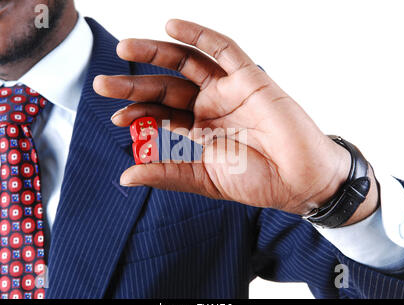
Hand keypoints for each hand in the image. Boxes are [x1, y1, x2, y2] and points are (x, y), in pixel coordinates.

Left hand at [93, 19, 374, 217]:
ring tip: (125, 49)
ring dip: (156, 53)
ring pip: (187, 63)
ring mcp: (229, 90)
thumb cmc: (257, 181)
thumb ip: (167, 174)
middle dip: (134, 84)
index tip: (117, 118)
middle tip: (102, 84)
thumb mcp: (204, 179)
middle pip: (167, 87)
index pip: (162, 113)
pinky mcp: (250, 77)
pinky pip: (223, 49)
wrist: (300, 180)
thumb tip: (125, 177)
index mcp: (200, 129)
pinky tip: (171, 25)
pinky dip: (199, 35)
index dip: (138, 112)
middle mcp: (211, 106)